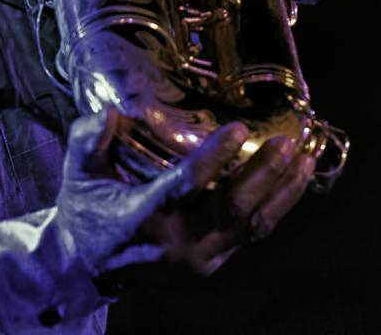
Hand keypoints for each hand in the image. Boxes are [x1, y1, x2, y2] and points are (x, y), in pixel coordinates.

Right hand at [54, 109, 313, 280]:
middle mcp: (177, 243)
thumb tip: (110, 111)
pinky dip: (275, 208)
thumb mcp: (77, 172)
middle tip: (287, 142)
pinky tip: (292, 183)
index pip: (187, 184)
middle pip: (232, 208)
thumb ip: (89, 139)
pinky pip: (250, 235)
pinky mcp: (211, 264)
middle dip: (264, 174)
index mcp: (144, 216)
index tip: (240, 129)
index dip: (216, 157)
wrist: (84, 268)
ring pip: (250, 226)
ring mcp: (198, 259)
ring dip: (281, 192)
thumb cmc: (85, 211)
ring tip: (303, 159)